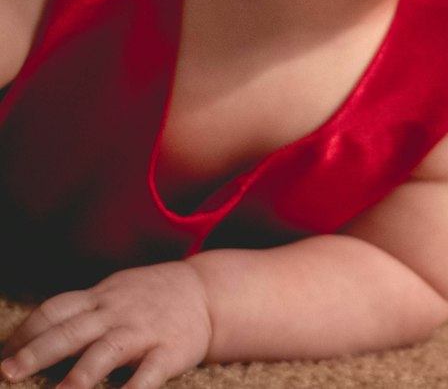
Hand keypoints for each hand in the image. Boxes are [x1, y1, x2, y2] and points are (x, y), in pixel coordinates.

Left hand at [0, 261, 212, 388]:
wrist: (207, 291)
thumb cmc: (150, 297)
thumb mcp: (114, 293)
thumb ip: (80, 311)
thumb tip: (31, 334)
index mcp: (100, 298)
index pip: (55, 310)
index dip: (25, 331)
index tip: (1, 353)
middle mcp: (116, 311)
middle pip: (71, 330)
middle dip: (37, 353)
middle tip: (6, 374)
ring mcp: (142, 330)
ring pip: (105, 351)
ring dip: (78, 376)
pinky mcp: (168, 350)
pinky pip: (147, 374)